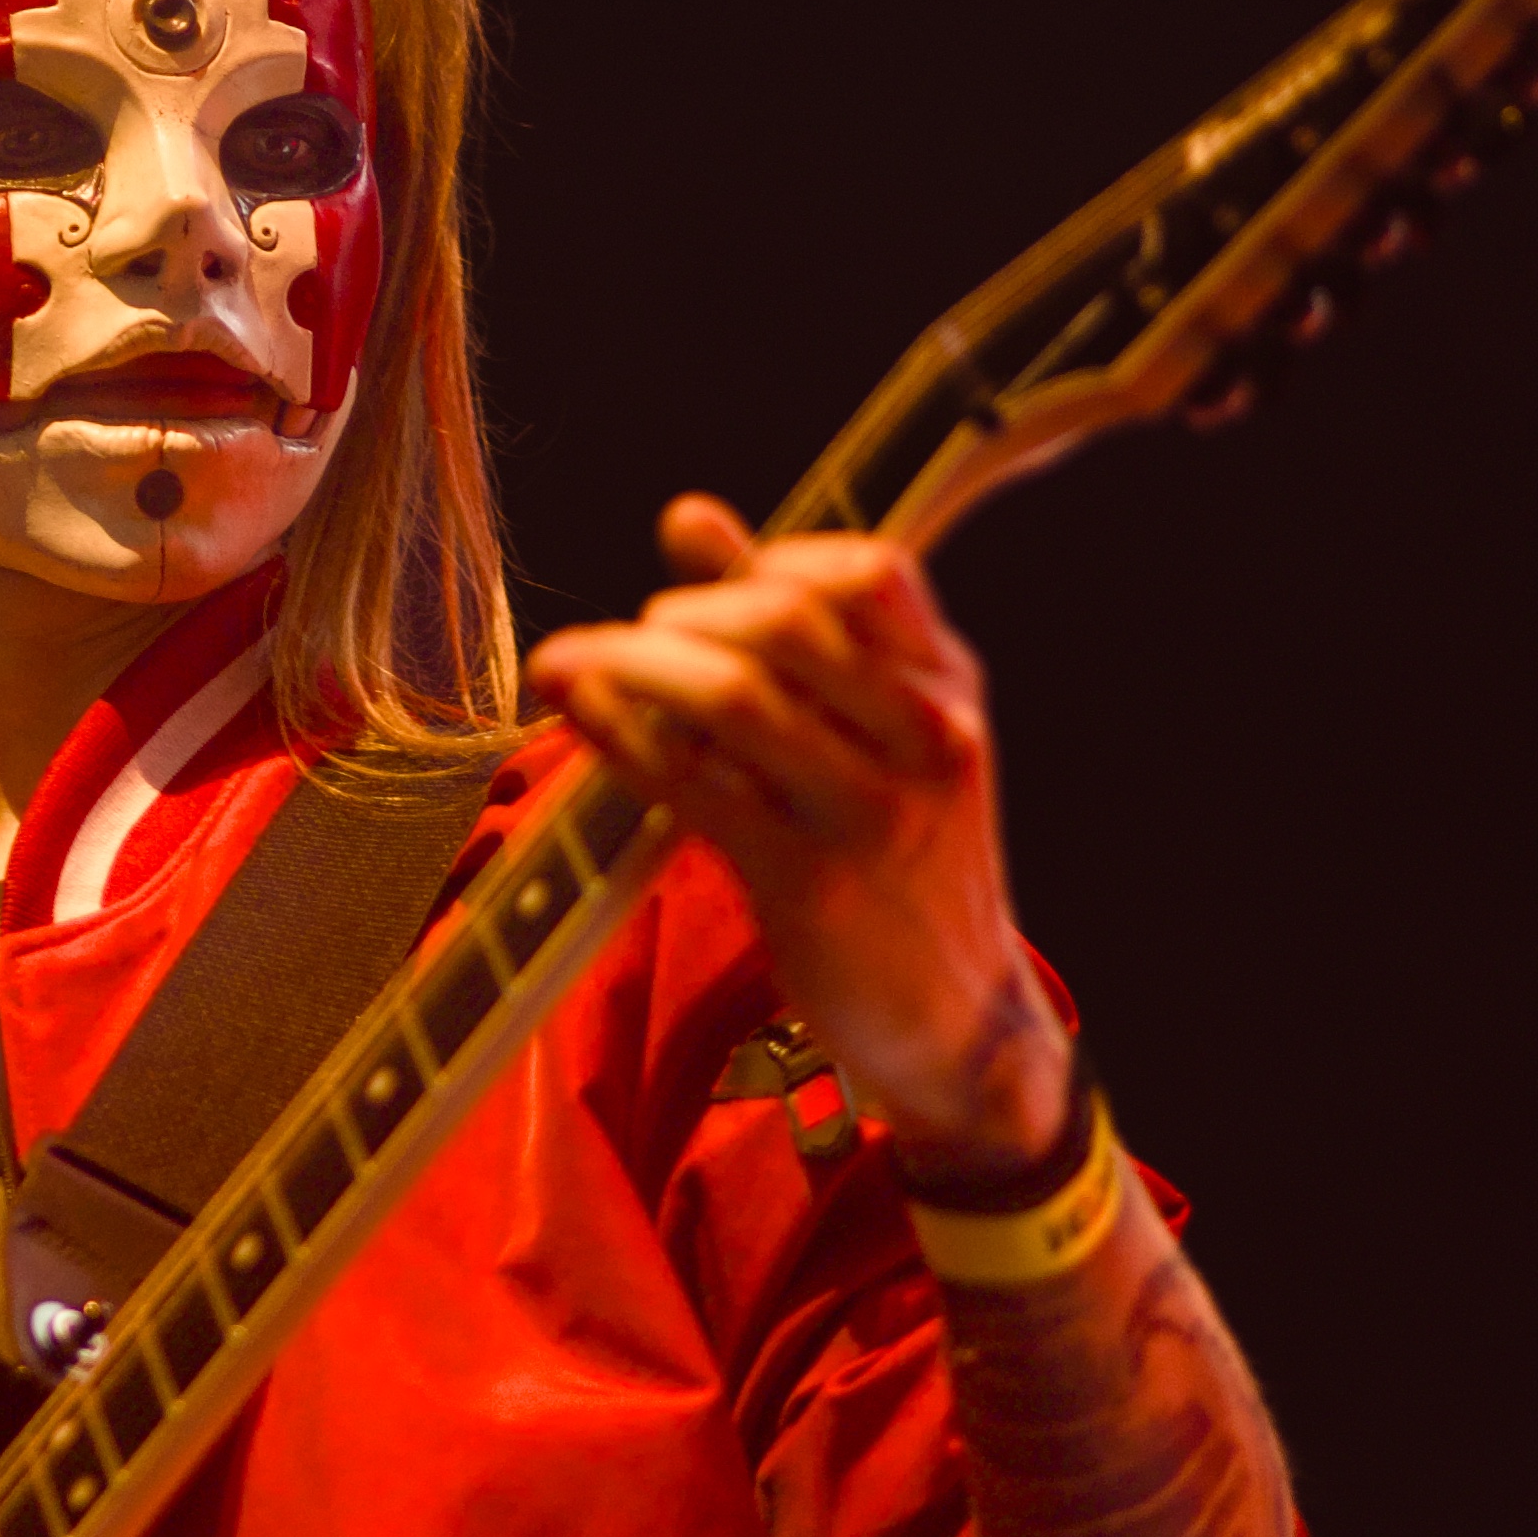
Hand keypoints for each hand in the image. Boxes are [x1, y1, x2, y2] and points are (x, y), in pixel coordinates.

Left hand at [530, 497, 1068, 1162]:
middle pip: (784, 620)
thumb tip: (688, 517)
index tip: (701, 579)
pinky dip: (621, 738)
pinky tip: (582, 719)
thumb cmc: (905, 860)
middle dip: (682, 612)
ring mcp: (871, 813)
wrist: (960, 1019)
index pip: (868, 572)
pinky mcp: (810, 883)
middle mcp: (925, 738)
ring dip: (630, 664)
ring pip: (731, 695)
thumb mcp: (886, 735)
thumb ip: (797, 627)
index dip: (766, 559)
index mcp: (949, 690)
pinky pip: (693, 785)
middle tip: (637, 634)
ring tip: (577, 665)